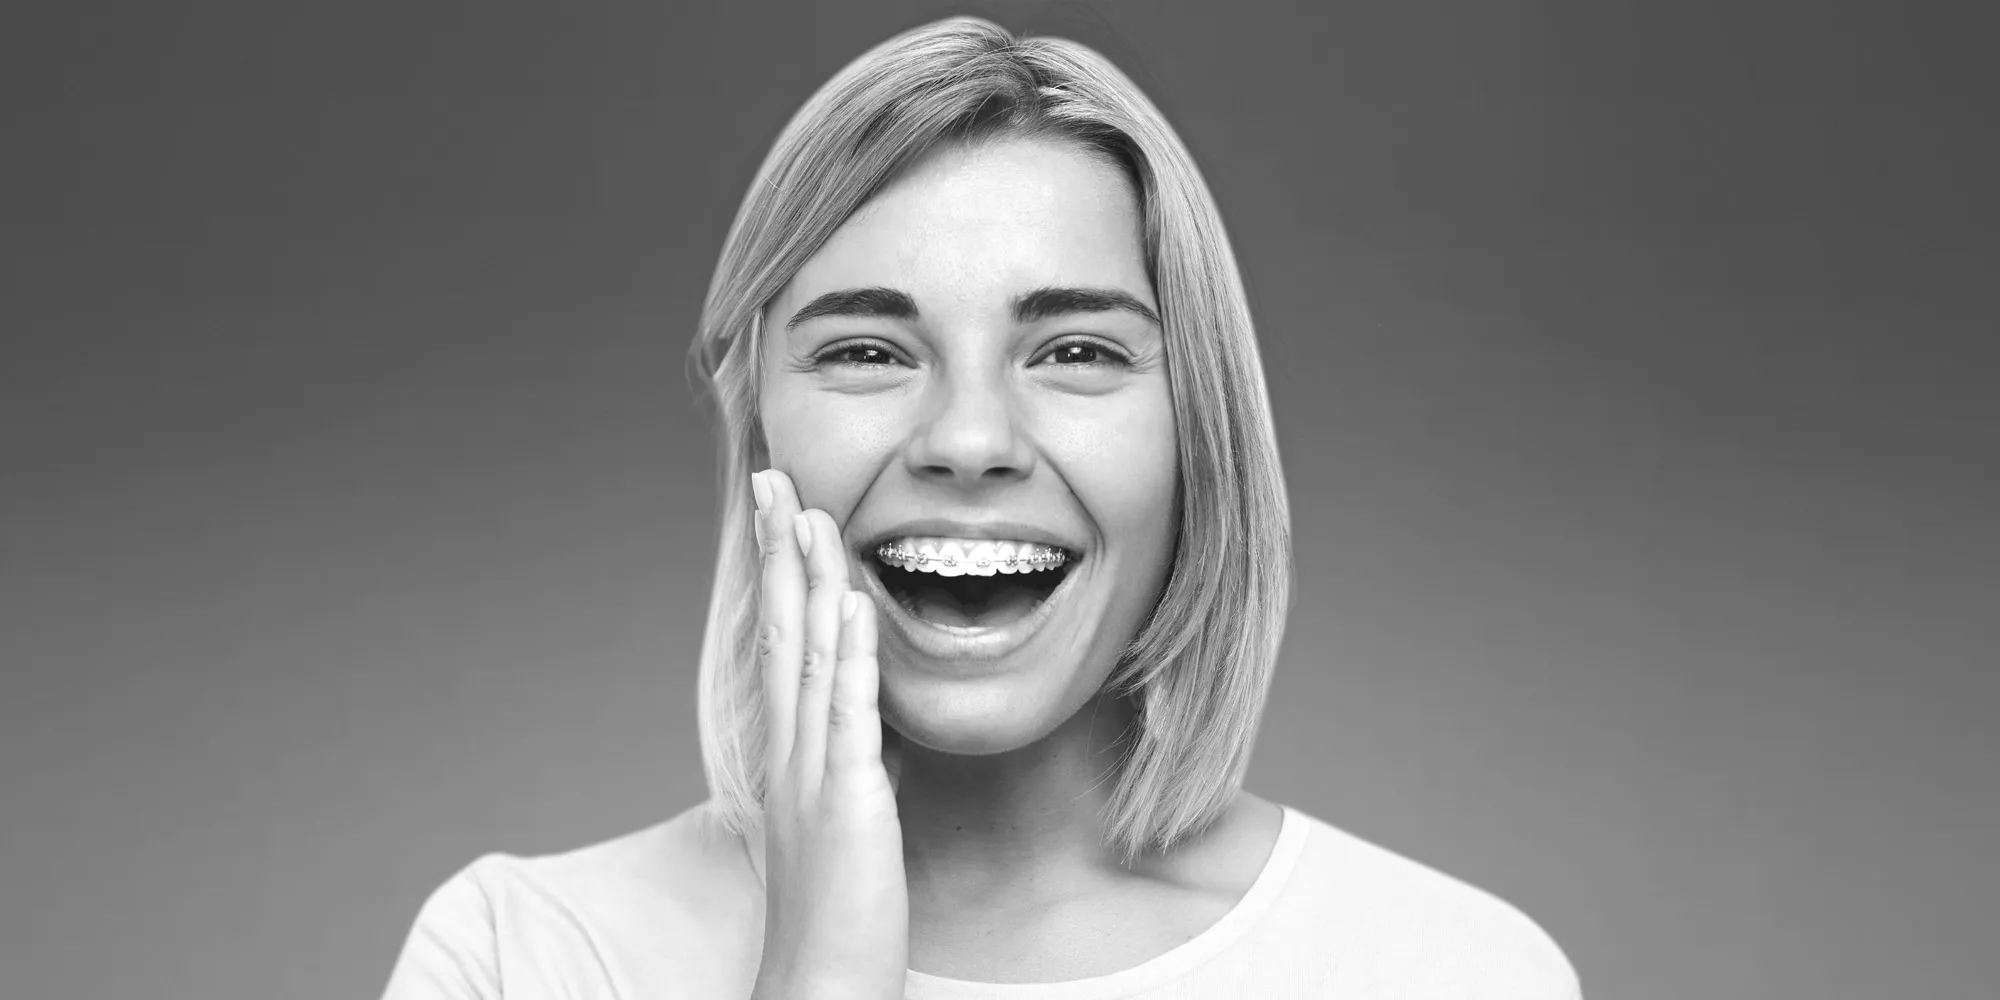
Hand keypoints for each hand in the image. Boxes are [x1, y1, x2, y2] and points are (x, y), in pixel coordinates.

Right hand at [749, 469, 908, 999]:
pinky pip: (846, 713)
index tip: (778, 517)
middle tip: (772, 481)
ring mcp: (814, 772)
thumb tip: (866, 724)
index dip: (778, 577)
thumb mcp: (843, 820)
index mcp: (790, 754)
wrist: (819, 983)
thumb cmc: (835, 912)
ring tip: (807, 511)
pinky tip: (850, 601)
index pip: (778, 645)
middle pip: (779, 632)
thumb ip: (849, 765)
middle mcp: (790, 752)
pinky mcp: (848, 799)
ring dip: (807, 580)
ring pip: (806, 657)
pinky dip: (847, 653)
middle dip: (777, 553)